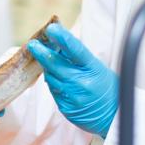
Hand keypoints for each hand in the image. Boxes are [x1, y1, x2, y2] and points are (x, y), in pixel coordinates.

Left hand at [27, 23, 118, 137]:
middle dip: (42, 53)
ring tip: (49, 62)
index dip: (63, 38)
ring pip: (51, 77)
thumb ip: (79, 57)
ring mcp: (72, 96)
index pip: (76, 50)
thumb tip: (59, 41)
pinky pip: (53, 90)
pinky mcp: (65, 107)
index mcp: (93, 69)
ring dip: (48, 68)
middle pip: (56, 64)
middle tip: (33, 44)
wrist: (112, 116)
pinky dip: (54, 82)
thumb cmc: (105, 87)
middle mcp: (81, 83)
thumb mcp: (97, 67)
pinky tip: (59, 79)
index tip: (52, 29)